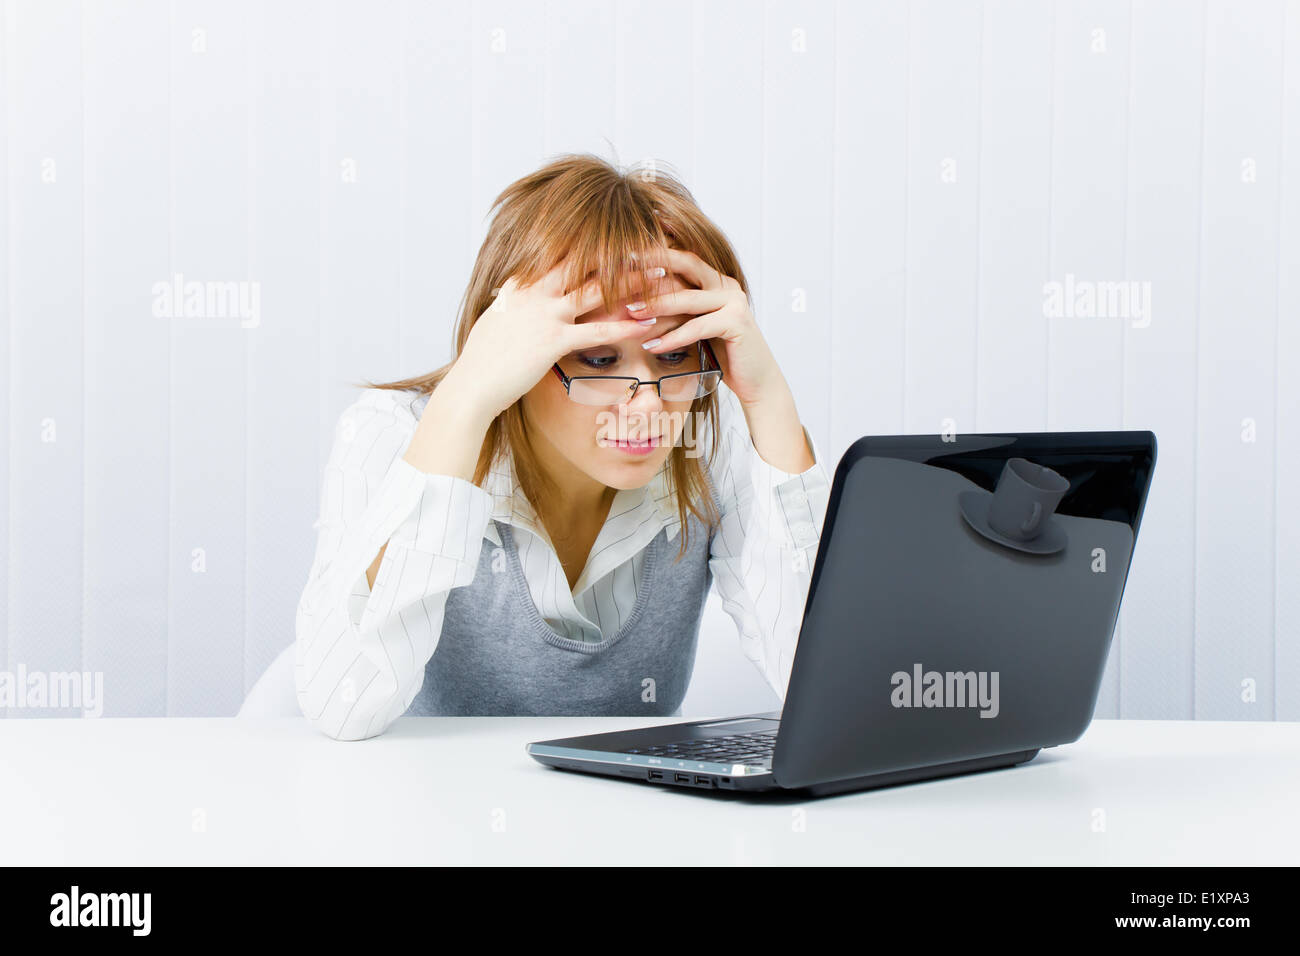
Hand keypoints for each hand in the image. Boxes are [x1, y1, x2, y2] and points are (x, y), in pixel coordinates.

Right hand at [450, 257, 665, 419]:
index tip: (620, 233)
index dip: (593, 243)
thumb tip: (513, 297)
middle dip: (618, 252)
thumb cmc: (483, 358)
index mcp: (520, 283)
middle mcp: (534, 292)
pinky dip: (625, 327)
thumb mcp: (496, 320)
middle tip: (648, 244)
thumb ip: (511, 303)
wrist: (472, 384)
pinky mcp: (553, 341)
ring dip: (631, 282)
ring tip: (660, 275)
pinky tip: (647, 324)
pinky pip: (597, 331)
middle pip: (584, 263)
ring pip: (596, 290)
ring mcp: (544, 315)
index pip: (562, 253)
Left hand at [624, 247, 780, 407]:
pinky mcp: (737, 323)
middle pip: (686, 265)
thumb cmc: (723, 354)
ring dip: (656, 305)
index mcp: (716, 280)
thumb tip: (636, 303)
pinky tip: (652, 345)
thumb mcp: (695, 325)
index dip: (655, 253)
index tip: (625, 254)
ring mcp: (734, 302)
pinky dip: (672, 337)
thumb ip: (677, 310)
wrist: (756, 380)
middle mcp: (727, 285)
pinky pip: (697, 327)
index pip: (683, 259)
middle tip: (622, 266)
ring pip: (688, 299)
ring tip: (631, 312)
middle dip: (653, 263)